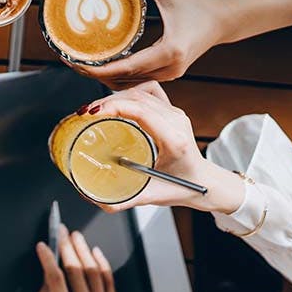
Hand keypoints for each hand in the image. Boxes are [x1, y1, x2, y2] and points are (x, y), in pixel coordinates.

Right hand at [36, 226, 114, 291]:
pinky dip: (102, 263)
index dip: (47, 259)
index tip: (42, 246)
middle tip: (61, 231)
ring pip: (93, 270)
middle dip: (66, 247)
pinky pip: (108, 280)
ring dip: (83, 250)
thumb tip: (47, 273)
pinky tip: (96, 251)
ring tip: (76, 236)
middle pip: (75, 269)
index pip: (55, 278)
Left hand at [71, 0, 234, 89]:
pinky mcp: (169, 75)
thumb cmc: (197, 4)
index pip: (125, 68)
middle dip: (93, 74)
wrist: (223, 21)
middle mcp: (170, 69)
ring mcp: (170, 75)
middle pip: (123, 80)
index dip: (97, 69)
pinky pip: (138, 81)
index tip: (74, 63)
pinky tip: (101, 67)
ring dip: (104, 77)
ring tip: (79, 65)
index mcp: (169, 51)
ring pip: (130, 84)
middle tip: (67, 61)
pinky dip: (118, 76)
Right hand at [78, 81, 243, 213]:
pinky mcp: (173, 111)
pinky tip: (117, 101)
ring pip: (142, 91)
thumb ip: (121, 201)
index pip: (141, 110)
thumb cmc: (184, 188)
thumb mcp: (151, 196)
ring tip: (97, 108)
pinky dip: (130, 93)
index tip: (92, 113)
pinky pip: (150, 91)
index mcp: (173, 139)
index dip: (113, 106)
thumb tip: (92, 198)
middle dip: (107, 101)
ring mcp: (176, 113)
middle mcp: (176, 121)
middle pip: (137, 97)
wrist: (206, 183)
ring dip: (116, 96)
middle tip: (86, 114)